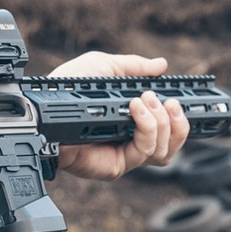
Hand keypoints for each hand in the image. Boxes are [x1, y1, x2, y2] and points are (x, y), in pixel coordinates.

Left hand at [48, 52, 190, 179]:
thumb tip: (161, 65)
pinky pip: (144, 152)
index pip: (168, 128)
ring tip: (145, 101)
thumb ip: (135, 68)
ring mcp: (125, 156)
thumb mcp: (106, 68)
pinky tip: (135, 109)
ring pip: (164, 151)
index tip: (183, 101)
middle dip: (178, 122)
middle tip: (168, 101)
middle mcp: (132, 141)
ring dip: (162, 123)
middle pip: (172, 145)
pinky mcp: (116, 166)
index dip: (180, 119)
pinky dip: (146, 127)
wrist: (47, 107)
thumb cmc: (69, 88)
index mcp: (133, 121)